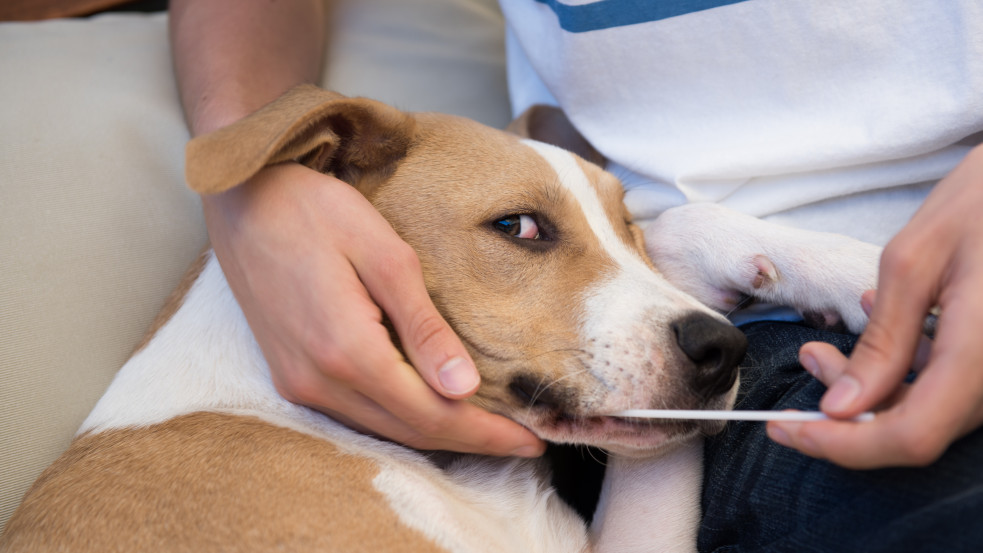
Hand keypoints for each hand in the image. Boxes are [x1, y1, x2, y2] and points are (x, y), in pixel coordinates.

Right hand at [203, 162, 544, 456]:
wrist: (242, 198)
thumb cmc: (315, 211)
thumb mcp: (384, 256)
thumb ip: (424, 326)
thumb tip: (464, 387)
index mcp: (346, 351)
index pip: (431, 415)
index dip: (485, 433)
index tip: (533, 439)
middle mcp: (318, 381)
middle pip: (410, 431)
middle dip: (471, 441)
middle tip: (524, 441)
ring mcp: (299, 382)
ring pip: (384, 428)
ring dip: (438, 434)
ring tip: (489, 429)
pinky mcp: (291, 374)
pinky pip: (358, 414)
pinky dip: (403, 418)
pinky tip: (432, 407)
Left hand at [767, 144, 982, 468]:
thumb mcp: (913, 263)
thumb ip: (882, 343)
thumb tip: (840, 408)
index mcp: (982, 352)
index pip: (910, 436)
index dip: (844, 446)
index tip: (787, 430)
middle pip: (915, 429)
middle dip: (844, 409)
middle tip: (807, 362)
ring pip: (927, 410)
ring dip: (866, 388)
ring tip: (823, 346)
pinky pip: (947, 386)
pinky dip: (900, 371)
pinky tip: (879, 324)